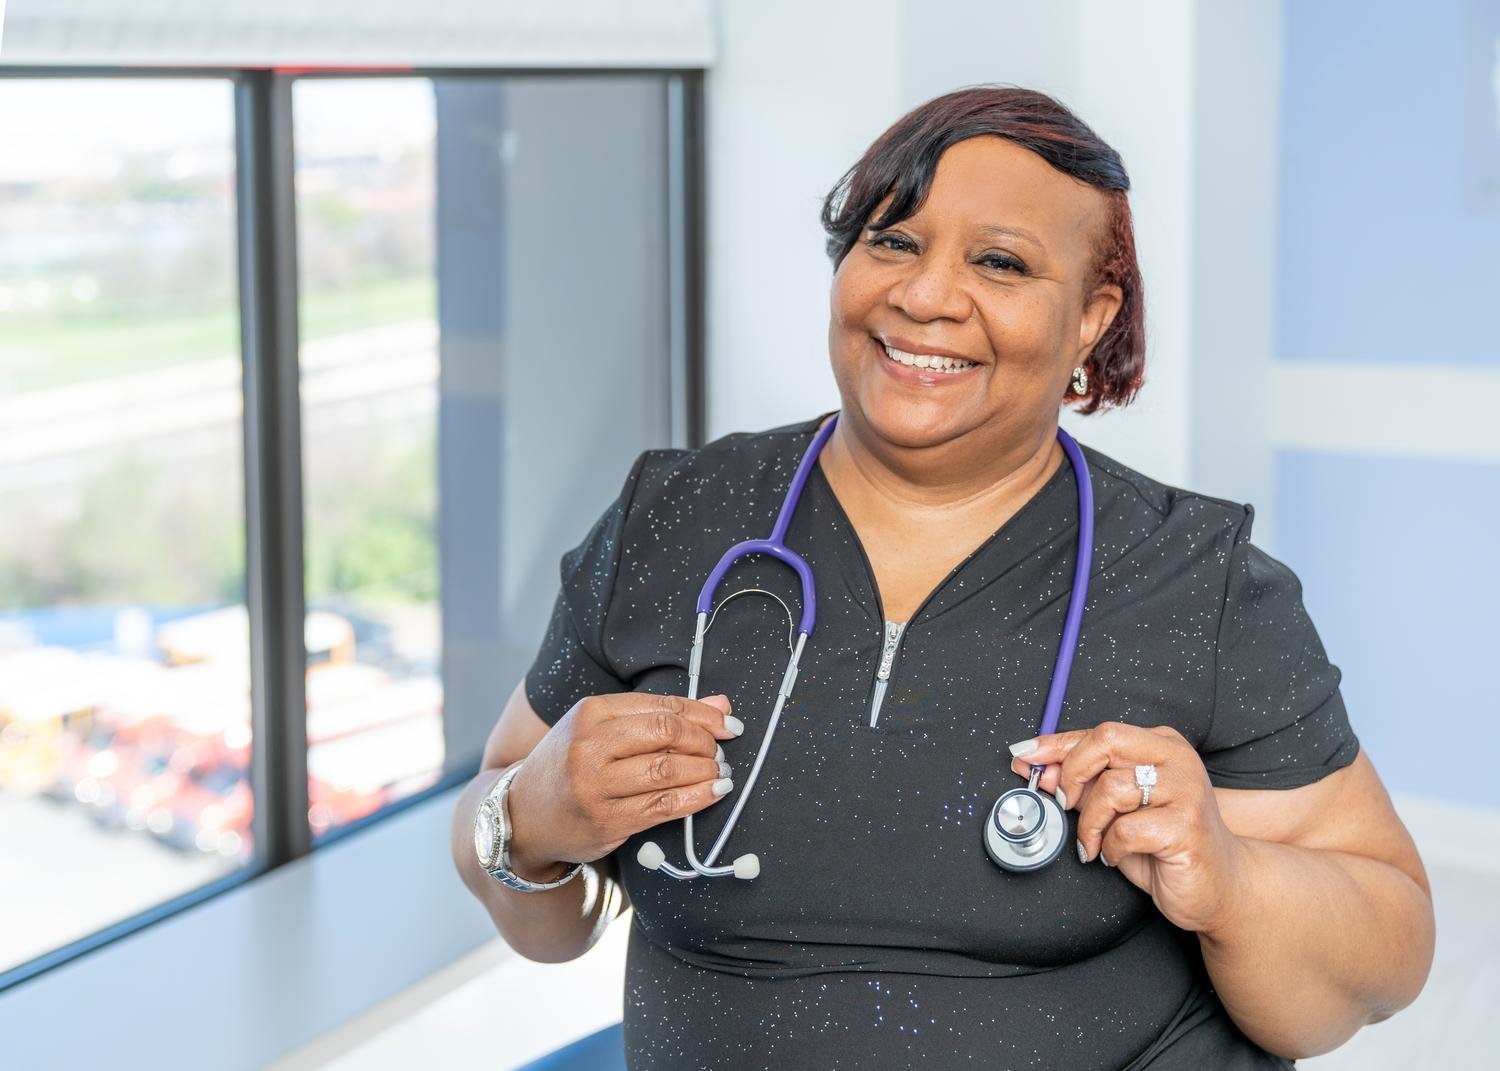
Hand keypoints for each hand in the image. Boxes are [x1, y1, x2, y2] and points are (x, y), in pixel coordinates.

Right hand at [505, 692, 741, 875]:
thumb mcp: (602, 729)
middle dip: (704, 741)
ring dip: (705, 770)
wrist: (523, 815)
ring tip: (720, 771)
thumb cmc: (569, 765)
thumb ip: (660, 714)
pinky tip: (714, 792)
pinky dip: (697, 798)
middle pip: (666, 733)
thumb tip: (721, 703)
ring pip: (667, 770)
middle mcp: (589, 746)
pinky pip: (663, 806)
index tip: (728, 724)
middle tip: (720, 750)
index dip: (703, 715)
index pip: (661, 706)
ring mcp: (595, 785)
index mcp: (590, 712)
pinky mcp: (606, 820)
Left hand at [1008, 722, 1247, 937]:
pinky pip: (1126, 829)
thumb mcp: (1114, 810)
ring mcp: (1186, 790)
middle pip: (1105, 741)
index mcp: (1160, 744)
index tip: (1023, 754)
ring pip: (1111, 789)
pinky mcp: (1187, 826)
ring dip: (1091, 822)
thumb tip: (1038, 769)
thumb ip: (1083, 786)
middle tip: (1065, 803)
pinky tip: (1118, 855)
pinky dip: (1110, 847)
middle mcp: (1177, 759)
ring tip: (1096, 842)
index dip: (1055, 744)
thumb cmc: (1163, 846)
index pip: (1098, 732)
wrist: (1220, 887)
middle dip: (1072, 773)